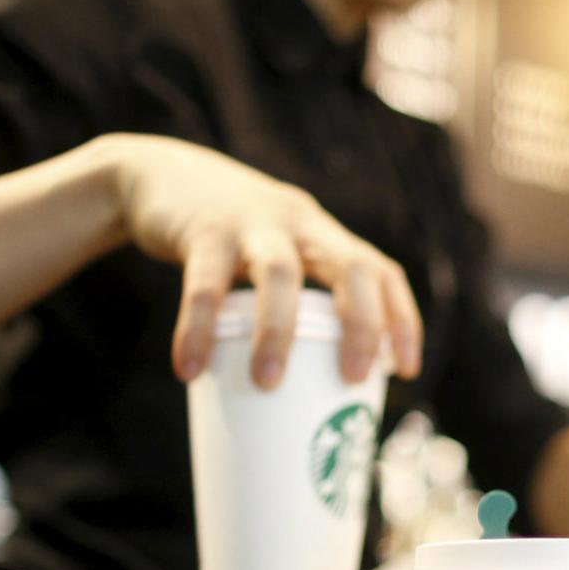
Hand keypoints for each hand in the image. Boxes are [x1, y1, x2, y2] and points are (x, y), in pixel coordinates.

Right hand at [99, 133, 422, 388]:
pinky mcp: (203, 230)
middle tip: (352, 378)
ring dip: (279, 332)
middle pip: (350, 268)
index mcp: (323, 237)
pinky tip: (189, 369)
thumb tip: (308, 394)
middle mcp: (299, 224)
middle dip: (362, 325)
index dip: (401, 319)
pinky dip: (199, 330)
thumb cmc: (228, 239)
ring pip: (280, 273)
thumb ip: (293, 302)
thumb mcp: (274, 255)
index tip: (408, 370)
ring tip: (266, 383)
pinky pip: (205, 285)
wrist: (160, 176)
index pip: (380, 271)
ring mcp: (252, 223)